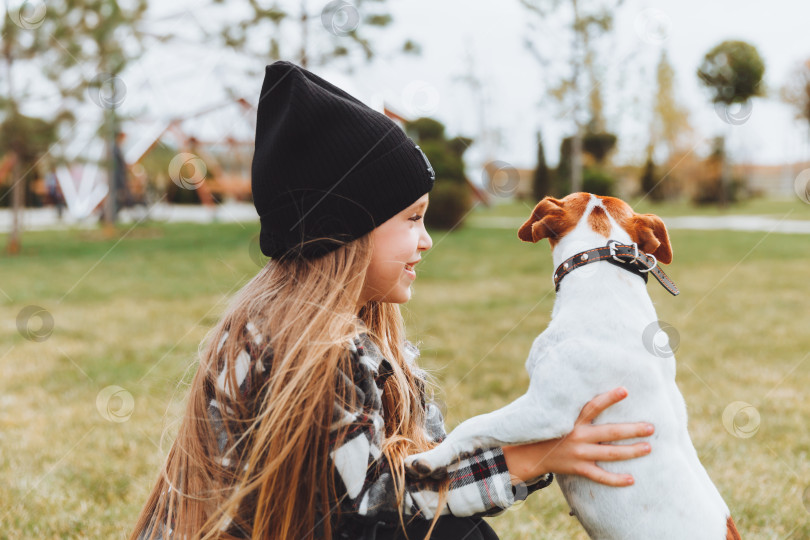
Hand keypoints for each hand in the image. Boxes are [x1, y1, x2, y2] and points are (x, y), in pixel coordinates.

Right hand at [502, 387, 652, 486]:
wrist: (528, 454)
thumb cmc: (546, 430)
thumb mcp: (553, 414)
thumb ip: (570, 405)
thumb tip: (585, 384)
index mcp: (572, 420)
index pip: (592, 406)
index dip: (609, 398)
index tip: (625, 390)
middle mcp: (577, 436)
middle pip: (610, 433)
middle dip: (632, 430)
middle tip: (651, 427)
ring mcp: (579, 454)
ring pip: (610, 454)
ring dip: (631, 451)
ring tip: (648, 448)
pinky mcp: (578, 469)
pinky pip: (600, 477)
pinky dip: (616, 480)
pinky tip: (631, 479)